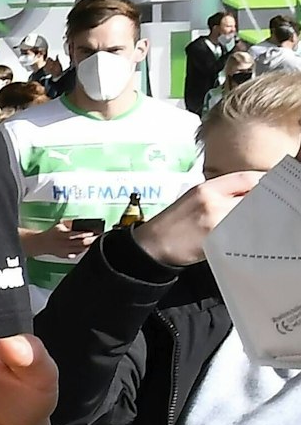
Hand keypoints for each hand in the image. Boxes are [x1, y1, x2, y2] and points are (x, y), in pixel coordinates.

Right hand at [22, 221, 97, 259]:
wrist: (42, 243)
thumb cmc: (53, 232)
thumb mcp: (60, 224)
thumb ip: (70, 223)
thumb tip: (80, 222)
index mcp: (62, 233)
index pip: (77, 234)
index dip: (86, 233)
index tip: (94, 231)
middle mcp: (63, 243)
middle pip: (81, 242)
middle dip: (91, 240)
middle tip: (99, 237)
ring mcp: (65, 250)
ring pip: (80, 249)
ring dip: (89, 246)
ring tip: (95, 242)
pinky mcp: (66, 256)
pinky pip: (77, 254)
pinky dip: (83, 250)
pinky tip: (87, 247)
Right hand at [132, 171, 262, 267]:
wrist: (152, 245)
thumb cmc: (172, 223)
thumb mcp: (192, 198)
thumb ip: (219, 193)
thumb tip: (250, 194)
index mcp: (205, 188)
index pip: (245, 178)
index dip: (262, 181)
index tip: (271, 186)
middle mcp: (211, 201)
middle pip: (252, 197)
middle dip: (263, 201)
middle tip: (270, 206)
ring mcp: (215, 221)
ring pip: (250, 215)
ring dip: (257, 218)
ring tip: (258, 222)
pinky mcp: (217, 239)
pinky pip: (242, 233)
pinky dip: (248, 233)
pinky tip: (247, 235)